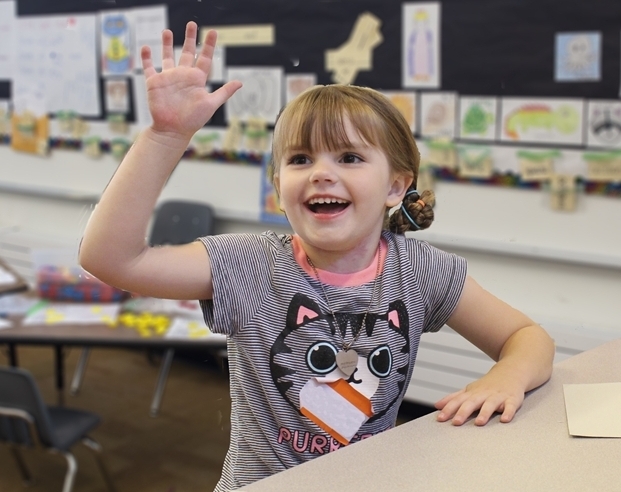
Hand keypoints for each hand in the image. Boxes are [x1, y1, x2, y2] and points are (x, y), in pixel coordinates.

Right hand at [141, 21, 241, 141]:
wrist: (172, 130)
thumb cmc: (193, 120)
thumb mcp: (210, 104)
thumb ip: (224, 92)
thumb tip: (240, 82)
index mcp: (197, 79)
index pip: (205, 58)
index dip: (209, 45)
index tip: (213, 32)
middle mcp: (183, 76)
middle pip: (188, 52)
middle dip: (190, 38)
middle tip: (192, 24)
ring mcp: (168, 78)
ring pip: (168, 56)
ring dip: (168, 44)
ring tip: (168, 31)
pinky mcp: (154, 83)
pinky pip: (149, 68)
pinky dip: (146, 58)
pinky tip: (145, 48)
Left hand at [434, 371, 524, 425]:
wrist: (511, 371)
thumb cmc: (488, 385)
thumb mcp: (470, 390)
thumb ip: (454, 398)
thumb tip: (437, 405)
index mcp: (472, 393)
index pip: (458, 401)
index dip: (448, 409)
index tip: (440, 418)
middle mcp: (483, 394)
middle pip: (472, 402)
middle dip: (463, 412)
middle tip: (456, 422)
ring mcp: (498, 396)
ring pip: (490, 404)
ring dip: (484, 413)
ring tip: (478, 422)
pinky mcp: (512, 399)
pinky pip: (510, 406)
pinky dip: (508, 412)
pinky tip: (504, 419)